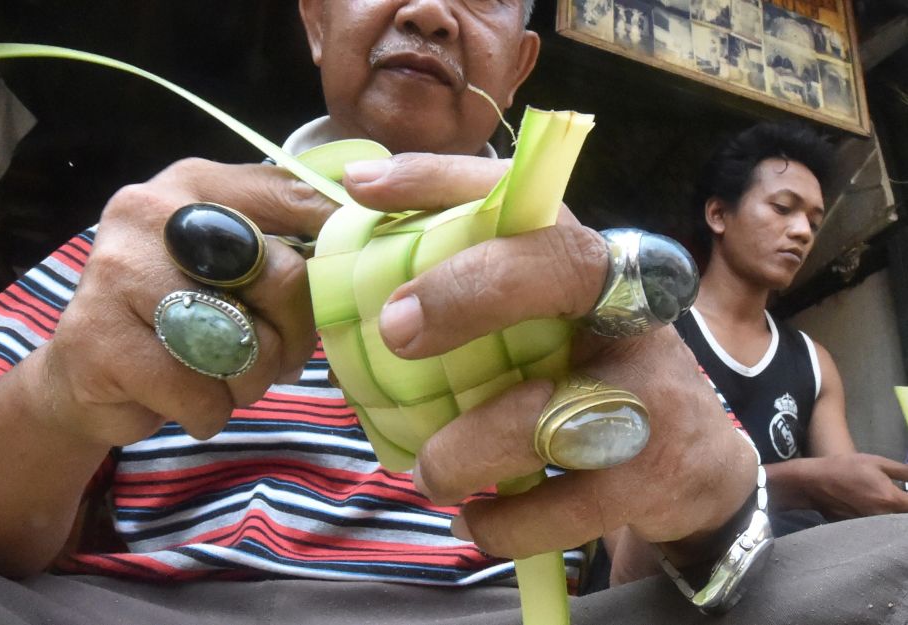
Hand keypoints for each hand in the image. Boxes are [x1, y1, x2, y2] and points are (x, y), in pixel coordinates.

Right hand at [38, 159, 336, 445]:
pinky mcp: (98, 335)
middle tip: (278, 360)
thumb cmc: (178, 320)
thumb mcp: (230, 268)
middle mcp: (152, 212)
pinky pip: (197, 392)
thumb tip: (365, 255)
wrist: (82, 376)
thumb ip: (284, 247)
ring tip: (220, 379)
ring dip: (248, 383)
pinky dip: (207, 412)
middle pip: (282, 275)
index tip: (357, 280)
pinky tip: (185, 401)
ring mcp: (118, 270)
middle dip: (293, 337)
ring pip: (243, 343)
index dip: (339, 244)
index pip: (295, 196)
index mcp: (196, 185)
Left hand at [345, 153, 755, 567]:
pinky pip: (568, 505)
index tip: (360, 186)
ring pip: (554, 409)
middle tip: (395, 331)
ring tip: (429, 473)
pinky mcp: (656, 473)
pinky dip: (507, 523)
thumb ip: (481, 300)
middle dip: (470, 291)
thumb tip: (359, 282)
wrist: (696, 467)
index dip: (440, 181)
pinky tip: (473, 522)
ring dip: (469, 448)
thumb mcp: (549, 325)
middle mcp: (628, 310)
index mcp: (587, 261)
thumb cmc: (589, 378)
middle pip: (563, 267)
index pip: (518, 196)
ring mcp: (649, 390)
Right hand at [793, 453, 907, 519]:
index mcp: (891, 499)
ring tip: (878, 500)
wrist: (812, 482)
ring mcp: (871, 526)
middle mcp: (884, 517)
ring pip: (892, 525)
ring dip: (894, 517)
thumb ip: (904, 471)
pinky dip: (880, 522)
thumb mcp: (876, 462)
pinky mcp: (859, 529)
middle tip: (898, 498)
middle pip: (904, 519)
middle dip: (903, 508)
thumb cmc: (844, 468)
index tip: (906, 494)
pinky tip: (869, 509)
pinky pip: (878, 528)